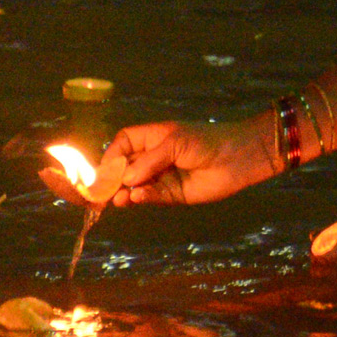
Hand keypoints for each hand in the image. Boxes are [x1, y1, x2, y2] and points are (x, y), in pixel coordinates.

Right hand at [102, 111, 279, 206]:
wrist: (238, 158)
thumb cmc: (207, 141)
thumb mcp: (175, 143)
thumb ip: (149, 161)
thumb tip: (124, 179)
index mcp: (152, 138)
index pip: (122, 144)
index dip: (111, 155)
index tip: (104, 168)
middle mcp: (153, 158)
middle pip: (123, 168)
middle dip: (111, 180)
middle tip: (98, 193)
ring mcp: (161, 177)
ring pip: (134, 187)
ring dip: (123, 193)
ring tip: (118, 199)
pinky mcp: (171, 195)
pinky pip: (150, 197)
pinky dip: (142, 198)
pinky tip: (137, 197)